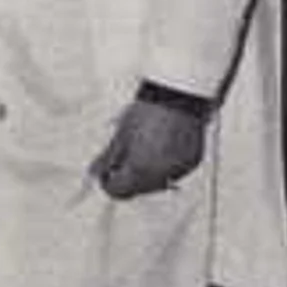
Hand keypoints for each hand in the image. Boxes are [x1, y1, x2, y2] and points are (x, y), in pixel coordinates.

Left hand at [89, 98, 206, 198]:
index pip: (118, 191)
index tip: (105, 170)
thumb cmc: (148, 111)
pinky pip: (175, 172)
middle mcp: (161, 177)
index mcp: (139, 171)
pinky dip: (166, 164)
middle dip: (129, 176)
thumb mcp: (121, 134)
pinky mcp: (193, 162)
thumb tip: (94, 173)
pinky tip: (162, 145)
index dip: (108, 182)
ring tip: (145, 146)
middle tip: (124, 156)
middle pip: (138, 189)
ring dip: (148, 172)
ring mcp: (179, 170)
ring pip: (158, 182)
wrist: (179, 94)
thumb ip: (106, 159)